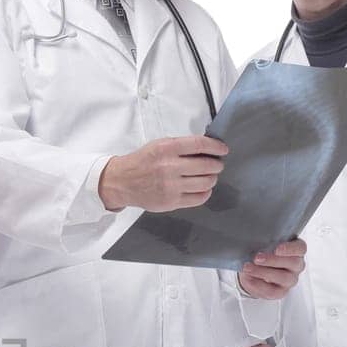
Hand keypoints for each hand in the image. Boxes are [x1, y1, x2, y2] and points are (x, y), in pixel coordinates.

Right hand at [99, 136, 228, 211]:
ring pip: (205, 183)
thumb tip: (207, 149)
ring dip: (212, 178)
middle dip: (216, 165)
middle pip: (207, 166)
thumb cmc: (142, 162)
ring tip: (209, 176)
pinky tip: (203, 188)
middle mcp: (169, 167)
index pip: (199, 145)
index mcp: (166, 148)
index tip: (223, 150)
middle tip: (217, 165)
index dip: (216, 147)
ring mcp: (171, 186)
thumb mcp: (158, 145)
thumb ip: (180, 146)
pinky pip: (198, 198)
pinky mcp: (171, 202)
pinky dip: (206, 192)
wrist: (122, 182)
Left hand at [237, 239, 306, 299]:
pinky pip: (272, 291)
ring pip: (283, 278)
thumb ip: (264, 240)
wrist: (253, 270)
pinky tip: (249, 279)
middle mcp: (297, 265)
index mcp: (296, 250)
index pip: (300, 248)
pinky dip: (258, 285)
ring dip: (263, 272)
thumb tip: (253, 238)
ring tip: (248, 268)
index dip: (290, 249)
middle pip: (293, 263)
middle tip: (257, 258)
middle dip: (273, 260)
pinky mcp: (281, 291)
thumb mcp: (264, 243)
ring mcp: (291, 279)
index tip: (277, 249)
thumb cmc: (262, 252)